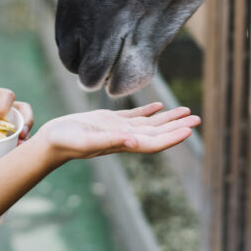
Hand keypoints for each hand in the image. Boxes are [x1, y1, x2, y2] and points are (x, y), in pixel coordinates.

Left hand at [0, 88, 34, 159]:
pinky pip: (20, 142)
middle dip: (26, 120)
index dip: (2, 105)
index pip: (5, 96)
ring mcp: (8, 126)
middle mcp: (3, 110)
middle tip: (19, 134)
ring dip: (27, 136)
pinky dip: (21, 148)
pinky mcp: (8, 141)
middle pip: (23, 109)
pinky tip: (15, 155)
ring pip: (26, 127)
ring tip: (19, 146)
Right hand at [34, 102, 199, 162]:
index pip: (154, 143)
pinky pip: (136, 116)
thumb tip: (133, 142)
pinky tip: (160, 106)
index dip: (172, 137)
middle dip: (178, 126)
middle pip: (158, 133)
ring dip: (169, 118)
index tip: (189, 131)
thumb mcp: (87, 140)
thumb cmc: (66, 142)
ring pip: (150, 124)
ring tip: (187, 111)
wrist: (52, 140)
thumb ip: (110, 141)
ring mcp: (119, 129)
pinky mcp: (110, 121)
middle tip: (198, 118)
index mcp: (123, 144)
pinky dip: (150, 111)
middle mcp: (125, 137)